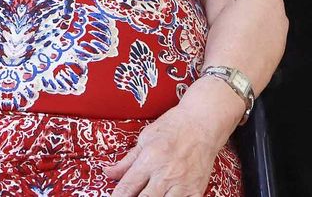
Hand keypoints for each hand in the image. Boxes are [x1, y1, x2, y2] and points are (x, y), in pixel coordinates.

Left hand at [105, 81, 240, 196]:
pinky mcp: (196, 189)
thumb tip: (108, 173)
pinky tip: (166, 196)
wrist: (203, 122)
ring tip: (149, 195)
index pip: (127, 187)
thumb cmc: (175, 126)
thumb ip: (127, 160)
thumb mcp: (145, 138)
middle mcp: (166, 173)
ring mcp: (183, 183)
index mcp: (150, 158)